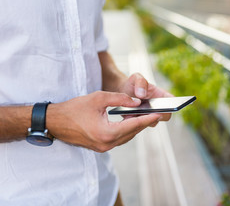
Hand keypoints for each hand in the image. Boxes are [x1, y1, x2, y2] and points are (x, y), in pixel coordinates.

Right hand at [46, 91, 162, 151]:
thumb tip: (137, 101)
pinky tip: (129, 121)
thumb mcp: (98, 98)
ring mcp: (103, 147)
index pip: (133, 125)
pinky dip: (125, 130)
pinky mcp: (100, 146)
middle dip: (143, 123)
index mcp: (107, 133)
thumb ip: (120, 99)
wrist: (54, 122)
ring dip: (135, 127)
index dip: (147, 119)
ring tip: (144, 116)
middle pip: (132, 133)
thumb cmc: (74, 108)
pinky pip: (118, 139)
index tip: (159, 114)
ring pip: (126, 137)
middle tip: (155, 113)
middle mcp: (107, 144)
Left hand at [119, 73, 172, 121]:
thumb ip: (141, 82)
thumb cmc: (133, 84)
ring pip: (152, 122)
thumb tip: (142, 94)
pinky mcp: (142, 121)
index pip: (173, 101)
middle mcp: (159, 107)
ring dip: (144, 119)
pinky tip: (128, 115)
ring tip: (133, 112)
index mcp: (162, 95)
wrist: (122, 92)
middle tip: (146, 111)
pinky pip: (142, 125)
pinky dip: (136, 122)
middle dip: (156, 115)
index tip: (163, 107)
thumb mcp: (136, 78)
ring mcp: (151, 115)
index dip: (172, 105)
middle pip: (165, 116)